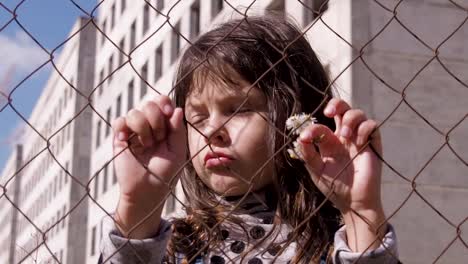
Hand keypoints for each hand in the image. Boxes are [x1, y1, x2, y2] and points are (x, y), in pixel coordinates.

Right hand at [111, 95, 185, 237]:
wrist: (147, 190)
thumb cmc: (165, 173)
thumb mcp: (178, 151)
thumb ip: (178, 130)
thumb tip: (177, 109)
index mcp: (165, 125)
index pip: (163, 102)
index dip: (164, 103)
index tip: (168, 113)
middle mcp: (149, 125)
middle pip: (149, 103)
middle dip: (156, 120)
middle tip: (159, 138)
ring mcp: (134, 131)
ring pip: (134, 112)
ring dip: (143, 129)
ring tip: (146, 145)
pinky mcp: (119, 138)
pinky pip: (119, 121)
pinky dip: (123, 129)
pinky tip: (128, 142)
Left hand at [298, 98, 385, 250]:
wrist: (353, 203)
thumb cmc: (334, 187)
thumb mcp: (316, 170)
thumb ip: (308, 154)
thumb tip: (300, 138)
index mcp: (329, 142)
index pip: (321, 126)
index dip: (312, 128)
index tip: (306, 138)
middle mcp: (344, 137)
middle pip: (343, 109)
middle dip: (336, 104)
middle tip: (329, 112)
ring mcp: (359, 139)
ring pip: (358, 113)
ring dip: (350, 119)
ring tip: (345, 135)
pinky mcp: (373, 145)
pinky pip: (373, 125)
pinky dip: (364, 128)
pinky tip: (358, 142)